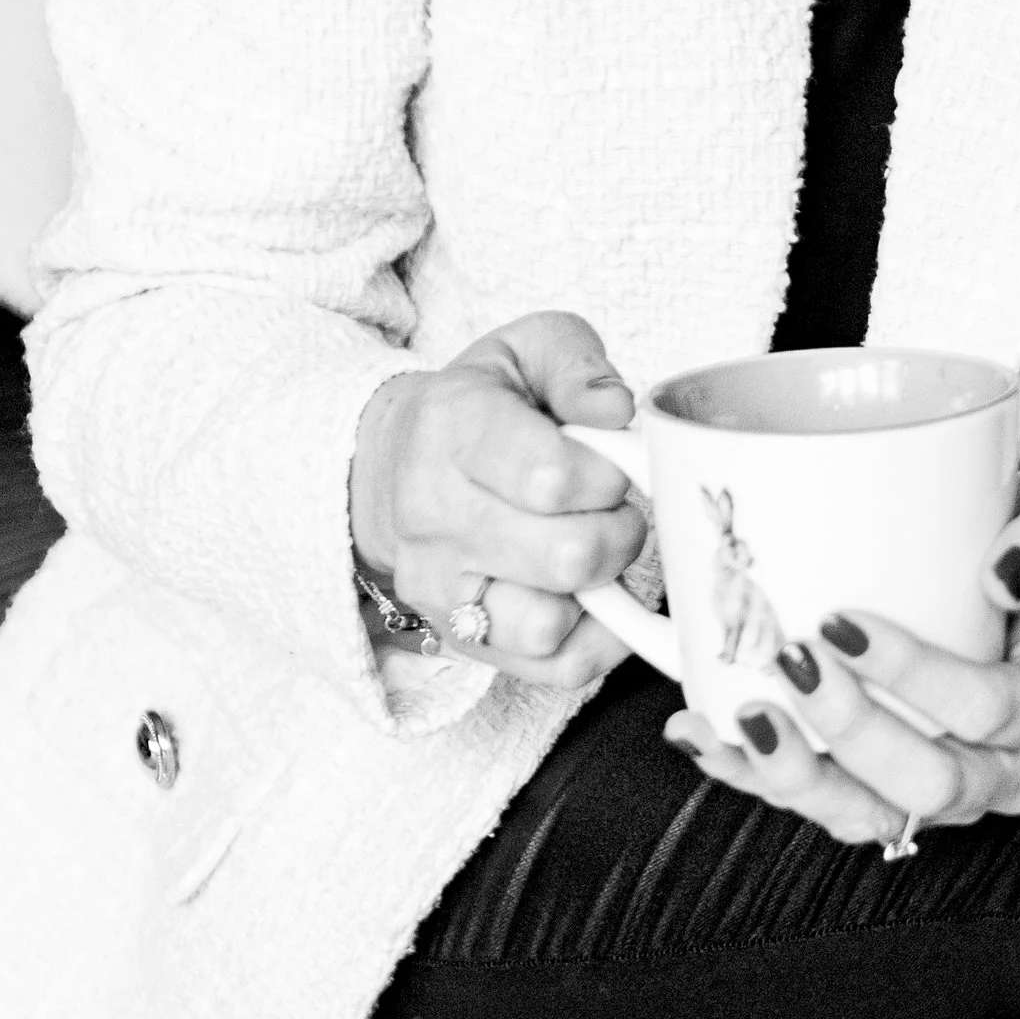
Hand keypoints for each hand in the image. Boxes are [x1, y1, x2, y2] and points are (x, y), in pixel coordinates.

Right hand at [351, 312, 648, 689]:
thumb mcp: (529, 349)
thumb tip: (617, 412)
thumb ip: (579, 365)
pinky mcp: (459, 638)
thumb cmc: (484, 404)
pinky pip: (553, 668)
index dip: (611, 474)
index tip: (613, 462)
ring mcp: (439, 586)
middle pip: (567, 556)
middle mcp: (434, 514)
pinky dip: (597, 639)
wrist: (399, 462)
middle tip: (614, 507)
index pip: (552, 477)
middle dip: (620, 529)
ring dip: (602, 589)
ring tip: (595, 549)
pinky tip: (595, 596)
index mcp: (453, 429)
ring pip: (550, 625)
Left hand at [659, 466, 1019, 843]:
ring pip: (869, 817)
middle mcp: (1011, 771)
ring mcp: (948, 794)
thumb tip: (1004, 572)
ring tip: (738, 713)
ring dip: (793, 775)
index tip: (843, 619)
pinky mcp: (887, 794)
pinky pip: (821, 803)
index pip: (992, 710)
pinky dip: (754, 775)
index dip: (916, 676)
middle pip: (930, 785)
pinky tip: (702, 732)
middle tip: (792, 658)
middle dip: (850, 730)